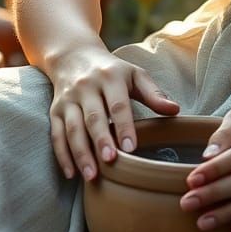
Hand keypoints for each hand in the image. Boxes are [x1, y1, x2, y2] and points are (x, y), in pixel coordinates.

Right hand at [47, 43, 179, 181]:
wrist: (74, 56)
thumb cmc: (112, 70)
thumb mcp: (134, 75)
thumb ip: (153, 93)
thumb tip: (175, 110)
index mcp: (110, 77)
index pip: (118, 104)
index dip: (124, 126)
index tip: (131, 149)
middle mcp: (86, 87)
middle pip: (93, 117)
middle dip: (101, 140)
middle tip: (111, 162)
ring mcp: (68, 99)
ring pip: (72, 128)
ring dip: (80, 152)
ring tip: (92, 175)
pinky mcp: (54, 110)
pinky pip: (56, 134)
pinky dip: (62, 155)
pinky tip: (71, 174)